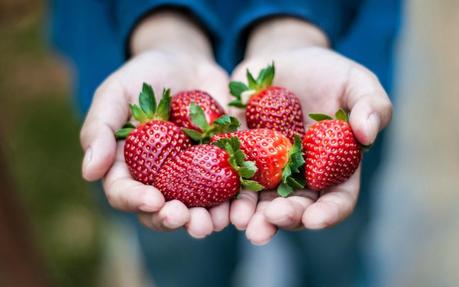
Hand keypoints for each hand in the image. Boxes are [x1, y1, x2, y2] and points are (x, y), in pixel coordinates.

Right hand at [80, 11, 229, 237]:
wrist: (186, 64)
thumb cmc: (144, 77)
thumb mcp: (115, 93)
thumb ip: (99, 128)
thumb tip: (89, 172)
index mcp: (127, 167)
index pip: (124, 193)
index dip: (136, 201)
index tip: (154, 200)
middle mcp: (158, 179)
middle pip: (161, 210)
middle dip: (174, 219)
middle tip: (188, 220)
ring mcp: (190, 176)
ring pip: (195, 209)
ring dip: (206, 220)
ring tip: (217, 222)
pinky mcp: (220, 167)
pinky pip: (228, 190)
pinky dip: (235, 201)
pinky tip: (241, 206)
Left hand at [228, 18, 391, 244]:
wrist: (284, 59)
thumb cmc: (328, 73)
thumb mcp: (356, 82)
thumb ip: (372, 105)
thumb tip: (367, 134)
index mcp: (333, 168)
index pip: (336, 199)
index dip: (328, 212)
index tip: (315, 219)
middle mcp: (299, 176)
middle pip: (294, 206)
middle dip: (283, 218)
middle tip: (269, 221)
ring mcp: (267, 168)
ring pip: (259, 200)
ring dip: (249, 214)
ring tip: (239, 221)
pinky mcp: (239, 154)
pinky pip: (230, 174)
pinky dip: (223, 188)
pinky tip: (215, 196)